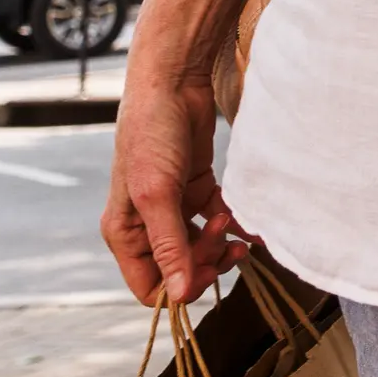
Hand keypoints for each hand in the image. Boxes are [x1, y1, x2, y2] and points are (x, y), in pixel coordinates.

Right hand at [102, 56, 247, 303]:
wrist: (172, 82)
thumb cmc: (152, 134)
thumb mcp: (157, 194)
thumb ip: (170, 246)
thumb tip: (179, 294)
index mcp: (125, 232)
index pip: (148, 287)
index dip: (178, 287)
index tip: (205, 270)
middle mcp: (146, 224)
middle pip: (179, 269)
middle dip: (205, 261)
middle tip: (225, 240)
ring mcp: (173, 206)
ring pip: (200, 247)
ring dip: (221, 245)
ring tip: (232, 223)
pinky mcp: (196, 188)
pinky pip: (218, 219)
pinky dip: (235, 224)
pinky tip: (252, 226)